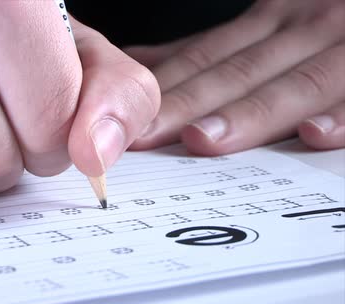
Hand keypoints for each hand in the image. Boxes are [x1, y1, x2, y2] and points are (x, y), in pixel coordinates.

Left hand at [124, 0, 344, 154]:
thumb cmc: (329, 18)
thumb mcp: (269, 21)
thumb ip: (212, 47)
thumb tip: (145, 64)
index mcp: (271, 23)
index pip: (206, 58)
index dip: (162, 90)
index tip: (125, 122)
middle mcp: (304, 30)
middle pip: (235, 74)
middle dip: (186, 108)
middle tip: (142, 139)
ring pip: (292, 84)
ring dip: (248, 114)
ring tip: (204, 141)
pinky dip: (343, 115)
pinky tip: (314, 136)